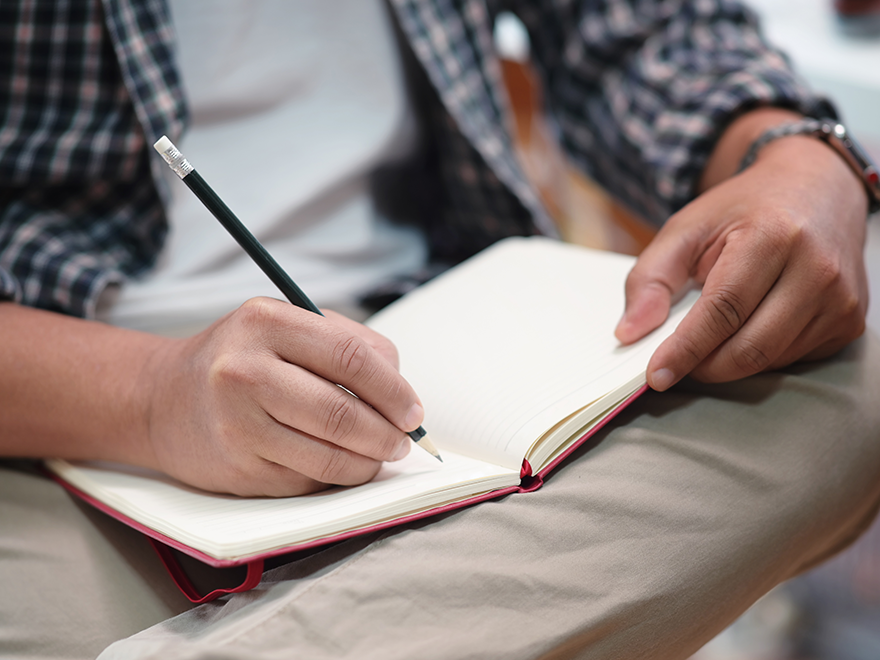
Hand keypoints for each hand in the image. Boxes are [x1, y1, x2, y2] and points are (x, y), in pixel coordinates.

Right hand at [142, 299, 423, 495]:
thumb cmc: (240, 358)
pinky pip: (306, 481)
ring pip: (329, 455)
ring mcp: (237, 423)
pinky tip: (338, 465)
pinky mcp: (236, 468)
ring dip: (368, 463)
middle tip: (402, 441)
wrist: (160, 398)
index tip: (414, 412)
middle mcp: (246, 370)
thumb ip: (347, 345)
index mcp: (267, 322)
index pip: (352, 358)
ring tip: (378, 456)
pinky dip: (335, 477)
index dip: (395, 390)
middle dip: (387, 434)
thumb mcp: (286, 326)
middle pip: (343, 412)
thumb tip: (402, 392)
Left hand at [615, 134, 868, 389]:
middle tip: (673, 364)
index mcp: (774, 235)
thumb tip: (630, 333)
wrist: (817, 188)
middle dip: (703, 366)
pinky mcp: (850, 322)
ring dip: (728, 362)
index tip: (656, 375)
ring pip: (770, 359)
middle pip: (750, 346)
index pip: (723, 309)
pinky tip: (746, 330)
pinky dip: (758, 357)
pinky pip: (793, 359)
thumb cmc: (745, 210)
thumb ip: (651, 278)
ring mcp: (841, 299)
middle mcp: (817, 268)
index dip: (686, 349)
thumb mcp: (686, 228)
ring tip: (708, 338)